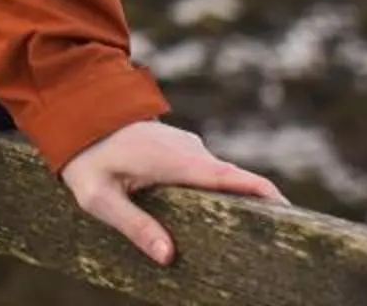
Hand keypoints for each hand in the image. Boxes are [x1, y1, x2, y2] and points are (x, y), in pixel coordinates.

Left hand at [60, 120, 287, 265]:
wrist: (76, 111)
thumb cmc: (85, 156)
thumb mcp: (99, 197)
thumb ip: (133, 224)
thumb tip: (168, 257)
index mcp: (173, 160)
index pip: (227, 176)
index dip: (261, 192)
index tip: (290, 211)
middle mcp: (189, 151)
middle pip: (234, 180)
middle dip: (258, 206)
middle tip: (276, 240)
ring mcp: (188, 148)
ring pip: (222, 178)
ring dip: (237, 201)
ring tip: (254, 238)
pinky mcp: (183, 151)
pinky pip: (210, 174)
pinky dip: (220, 193)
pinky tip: (219, 220)